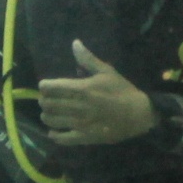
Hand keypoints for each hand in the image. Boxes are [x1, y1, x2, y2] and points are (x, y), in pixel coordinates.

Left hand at [34, 40, 157, 146]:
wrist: (138, 114)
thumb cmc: (122, 91)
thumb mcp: (107, 71)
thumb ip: (88, 59)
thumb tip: (74, 43)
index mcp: (81, 89)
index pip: (51, 87)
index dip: (44, 86)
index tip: (46, 85)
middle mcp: (77, 106)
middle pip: (48, 104)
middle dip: (44, 100)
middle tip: (48, 99)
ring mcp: (80, 124)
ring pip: (51, 121)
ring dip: (47, 116)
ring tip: (50, 113)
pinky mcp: (84, 137)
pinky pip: (62, 139)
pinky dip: (54, 135)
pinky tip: (54, 131)